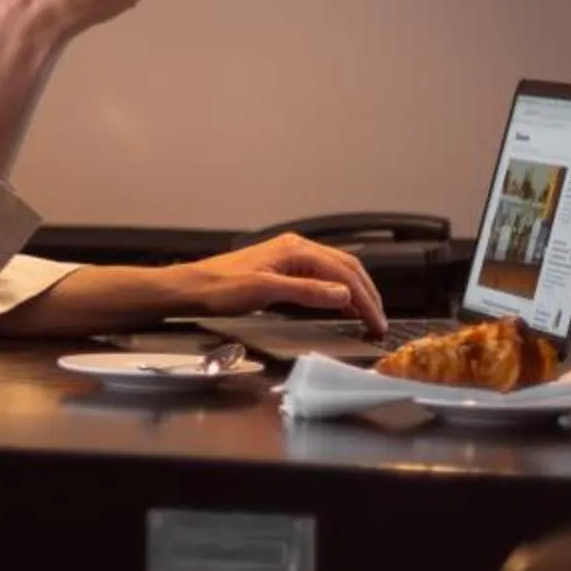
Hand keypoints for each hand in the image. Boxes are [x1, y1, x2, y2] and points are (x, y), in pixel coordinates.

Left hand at [166, 235, 389, 335]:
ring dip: (355, 293)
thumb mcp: (263, 291)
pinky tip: (342, 307)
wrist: (190, 288)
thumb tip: (343, 294)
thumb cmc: (218, 287)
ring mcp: (290, 258)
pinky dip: (337, 293)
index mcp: (295, 249)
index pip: (344, 273)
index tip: (378, 322)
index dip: (365, 299)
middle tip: (380, 321)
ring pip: (336, 272)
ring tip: (369, 316)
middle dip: (368, 294)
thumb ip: (305, 292)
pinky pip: (320, 278)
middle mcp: (296, 249)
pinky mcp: (283, 270)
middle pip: (346, 267)